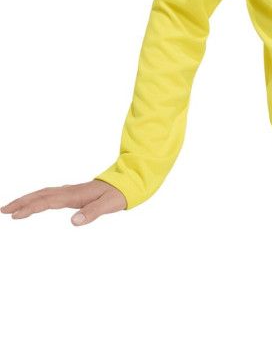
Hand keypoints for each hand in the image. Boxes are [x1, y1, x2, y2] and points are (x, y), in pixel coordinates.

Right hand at [1, 180, 126, 225]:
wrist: (128, 182)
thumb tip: (74, 222)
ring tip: (12, 208)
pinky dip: (39, 198)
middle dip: (21, 202)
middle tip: (3, 210)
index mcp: (75, 195)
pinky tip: (36, 202)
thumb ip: (92, 212)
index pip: (47, 201)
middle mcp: (70, 191)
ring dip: (28, 199)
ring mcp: (71, 192)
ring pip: (45, 193)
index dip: (30, 208)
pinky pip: (51, 194)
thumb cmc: (118, 194)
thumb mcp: (109, 204)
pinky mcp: (74, 194)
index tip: (14, 215)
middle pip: (41, 195)